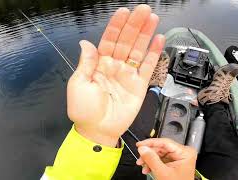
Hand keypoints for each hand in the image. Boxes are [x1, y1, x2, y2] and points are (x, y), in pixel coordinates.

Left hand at [67, 4, 164, 146]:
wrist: (97, 130)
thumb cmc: (84, 110)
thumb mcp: (78, 84)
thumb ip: (86, 62)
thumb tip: (86, 43)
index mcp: (99, 64)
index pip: (109, 40)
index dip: (116, 26)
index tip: (123, 12)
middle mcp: (115, 66)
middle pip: (126, 41)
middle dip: (134, 25)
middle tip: (143, 10)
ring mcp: (128, 75)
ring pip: (138, 50)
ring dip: (145, 34)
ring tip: (152, 19)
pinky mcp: (139, 85)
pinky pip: (148, 67)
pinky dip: (154, 54)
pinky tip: (158, 40)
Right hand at [136, 138, 196, 179]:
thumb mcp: (162, 172)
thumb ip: (151, 159)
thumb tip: (143, 148)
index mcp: (185, 152)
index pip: (165, 142)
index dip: (150, 143)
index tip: (140, 144)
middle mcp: (183, 153)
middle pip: (161, 148)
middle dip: (149, 154)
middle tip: (140, 158)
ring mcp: (179, 158)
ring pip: (159, 154)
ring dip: (149, 160)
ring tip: (143, 166)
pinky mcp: (174, 162)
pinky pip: (161, 159)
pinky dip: (153, 164)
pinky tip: (148, 168)